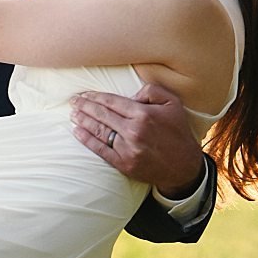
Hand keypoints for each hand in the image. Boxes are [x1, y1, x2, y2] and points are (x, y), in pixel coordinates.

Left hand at [70, 82, 205, 196]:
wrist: (184, 167)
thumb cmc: (178, 132)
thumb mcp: (173, 103)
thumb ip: (151, 91)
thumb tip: (131, 95)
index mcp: (144, 114)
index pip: (113, 102)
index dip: (96, 97)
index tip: (85, 94)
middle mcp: (133, 131)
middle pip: (102, 115)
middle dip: (85, 106)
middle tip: (73, 101)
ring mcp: (128, 149)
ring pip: (99, 131)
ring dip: (83, 121)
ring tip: (73, 114)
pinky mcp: (124, 164)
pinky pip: (101, 150)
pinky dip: (87, 140)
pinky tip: (77, 132)